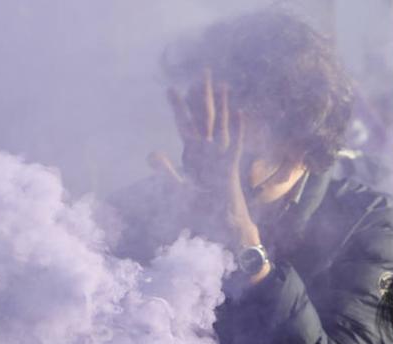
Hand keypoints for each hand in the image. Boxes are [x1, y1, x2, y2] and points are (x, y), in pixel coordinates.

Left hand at [157, 69, 261, 255]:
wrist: (220, 223)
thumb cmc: (200, 207)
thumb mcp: (177, 188)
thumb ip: (165, 170)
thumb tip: (151, 153)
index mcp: (194, 154)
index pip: (184, 124)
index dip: (178, 107)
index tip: (171, 88)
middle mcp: (208, 151)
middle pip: (204, 117)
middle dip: (201, 95)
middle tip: (201, 71)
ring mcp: (221, 157)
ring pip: (220, 125)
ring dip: (222, 105)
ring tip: (222, 84)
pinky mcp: (230, 167)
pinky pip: (235, 145)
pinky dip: (238, 130)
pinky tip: (241, 112)